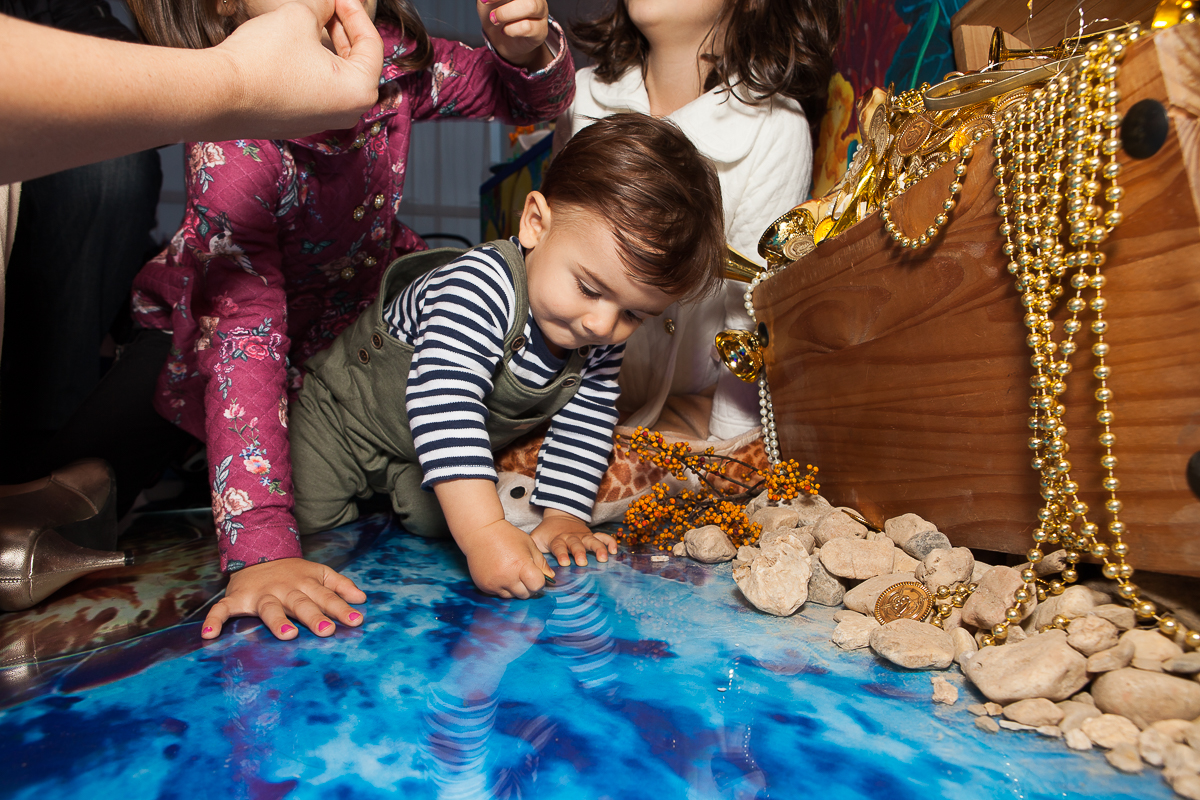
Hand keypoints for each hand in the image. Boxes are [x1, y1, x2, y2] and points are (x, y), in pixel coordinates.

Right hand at [201, 557, 366, 639]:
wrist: (258, 554)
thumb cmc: (293, 572)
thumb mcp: (319, 573)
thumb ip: (340, 585)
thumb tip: (363, 599)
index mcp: (306, 583)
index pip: (326, 596)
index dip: (341, 608)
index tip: (356, 620)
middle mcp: (285, 589)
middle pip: (301, 604)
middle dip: (314, 616)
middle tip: (328, 630)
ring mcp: (260, 595)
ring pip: (270, 609)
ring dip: (277, 622)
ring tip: (287, 635)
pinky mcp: (236, 599)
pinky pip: (222, 610)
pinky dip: (214, 621)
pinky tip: (209, 635)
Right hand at [215, 0, 383, 137]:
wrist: (219, 94)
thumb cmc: (264, 57)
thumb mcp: (299, 16)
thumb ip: (323, 8)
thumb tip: (328, 5)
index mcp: (360, 91)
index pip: (372, 44)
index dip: (355, 12)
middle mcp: (348, 114)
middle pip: (357, 63)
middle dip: (344, 29)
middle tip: (328, 5)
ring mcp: (323, 122)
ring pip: (337, 77)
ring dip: (329, 47)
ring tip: (313, 21)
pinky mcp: (300, 124)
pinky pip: (317, 90)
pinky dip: (313, 67)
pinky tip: (297, 47)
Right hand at [458, 518, 554, 598]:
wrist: (481, 532)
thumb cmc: (508, 536)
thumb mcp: (529, 545)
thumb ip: (541, 563)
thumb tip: (550, 577)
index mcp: (521, 565)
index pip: (537, 585)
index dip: (539, 581)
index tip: (536, 574)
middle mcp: (507, 577)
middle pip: (525, 594)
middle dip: (528, 586)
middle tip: (523, 573)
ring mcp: (494, 583)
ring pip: (511, 596)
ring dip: (514, 588)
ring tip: (510, 571)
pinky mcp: (484, 586)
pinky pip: (498, 593)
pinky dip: (501, 587)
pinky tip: (500, 572)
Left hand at [476, 0, 551, 69]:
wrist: (500, 40)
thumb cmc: (495, 14)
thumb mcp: (486, 0)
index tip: (484, 0)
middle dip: (502, 1)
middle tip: (491, 13)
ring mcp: (541, 12)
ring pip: (530, 6)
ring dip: (506, 14)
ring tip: (495, 20)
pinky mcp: (541, 30)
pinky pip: (527, 27)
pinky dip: (510, 30)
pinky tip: (506, 30)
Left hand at [531, 510, 617, 566]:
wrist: (560, 516)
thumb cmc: (547, 533)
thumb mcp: (536, 539)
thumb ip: (531, 551)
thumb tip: (526, 567)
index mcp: (557, 539)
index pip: (559, 547)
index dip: (562, 554)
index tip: (565, 563)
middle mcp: (571, 537)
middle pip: (576, 544)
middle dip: (580, 553)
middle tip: (582, 562)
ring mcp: (583, 536)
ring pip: (592, 541)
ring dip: (598, 549)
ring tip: (603, 558)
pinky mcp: (592, 534)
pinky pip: (603, 537)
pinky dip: (610, 542)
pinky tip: (615, 551)